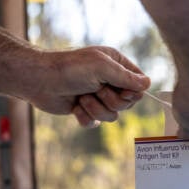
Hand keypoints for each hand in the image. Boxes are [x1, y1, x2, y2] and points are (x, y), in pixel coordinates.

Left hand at [25, 46, 149, 127]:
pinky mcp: (87, 110)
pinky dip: (86, 117)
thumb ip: (126, 77)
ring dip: (96, 109)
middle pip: (127, 103)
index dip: (133, 92)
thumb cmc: (70, 68)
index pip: (138, 83)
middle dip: (111, 100)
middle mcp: (109, 81)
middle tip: (97, 90)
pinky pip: (96, 123)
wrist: (40, 81)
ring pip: (113, 116)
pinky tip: (75, 107)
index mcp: (116, 65)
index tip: (123, 91)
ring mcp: (98, 96)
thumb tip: (148, 84)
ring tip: (82, 98)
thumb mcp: (102, 67)